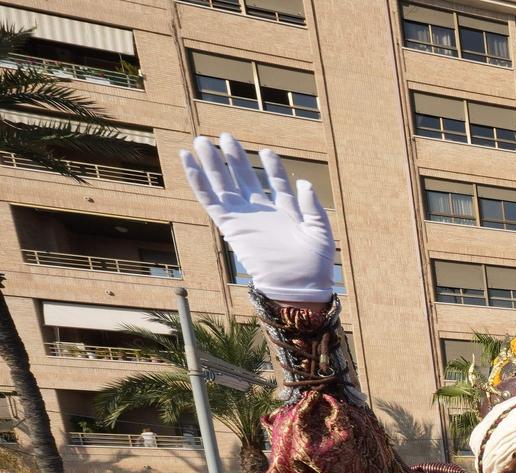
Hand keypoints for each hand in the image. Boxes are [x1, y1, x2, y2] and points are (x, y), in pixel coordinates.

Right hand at [180, 134, 335, 300]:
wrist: (299, 286)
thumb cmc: (314, 265)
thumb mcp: (320, 230)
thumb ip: (312, 206)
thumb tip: (303, 182)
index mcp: (285, 212)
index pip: (275, 183)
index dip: (272, 167)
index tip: (267, 151)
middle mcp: (262, 213)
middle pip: (245, 178)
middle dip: (235, 157)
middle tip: (225, 135)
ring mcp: (244, 217)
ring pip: (224, 184)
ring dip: (213, 164)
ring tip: (202, 141)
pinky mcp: (230, 225)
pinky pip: (209, 199)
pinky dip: (198, 179)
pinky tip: (188, 161)